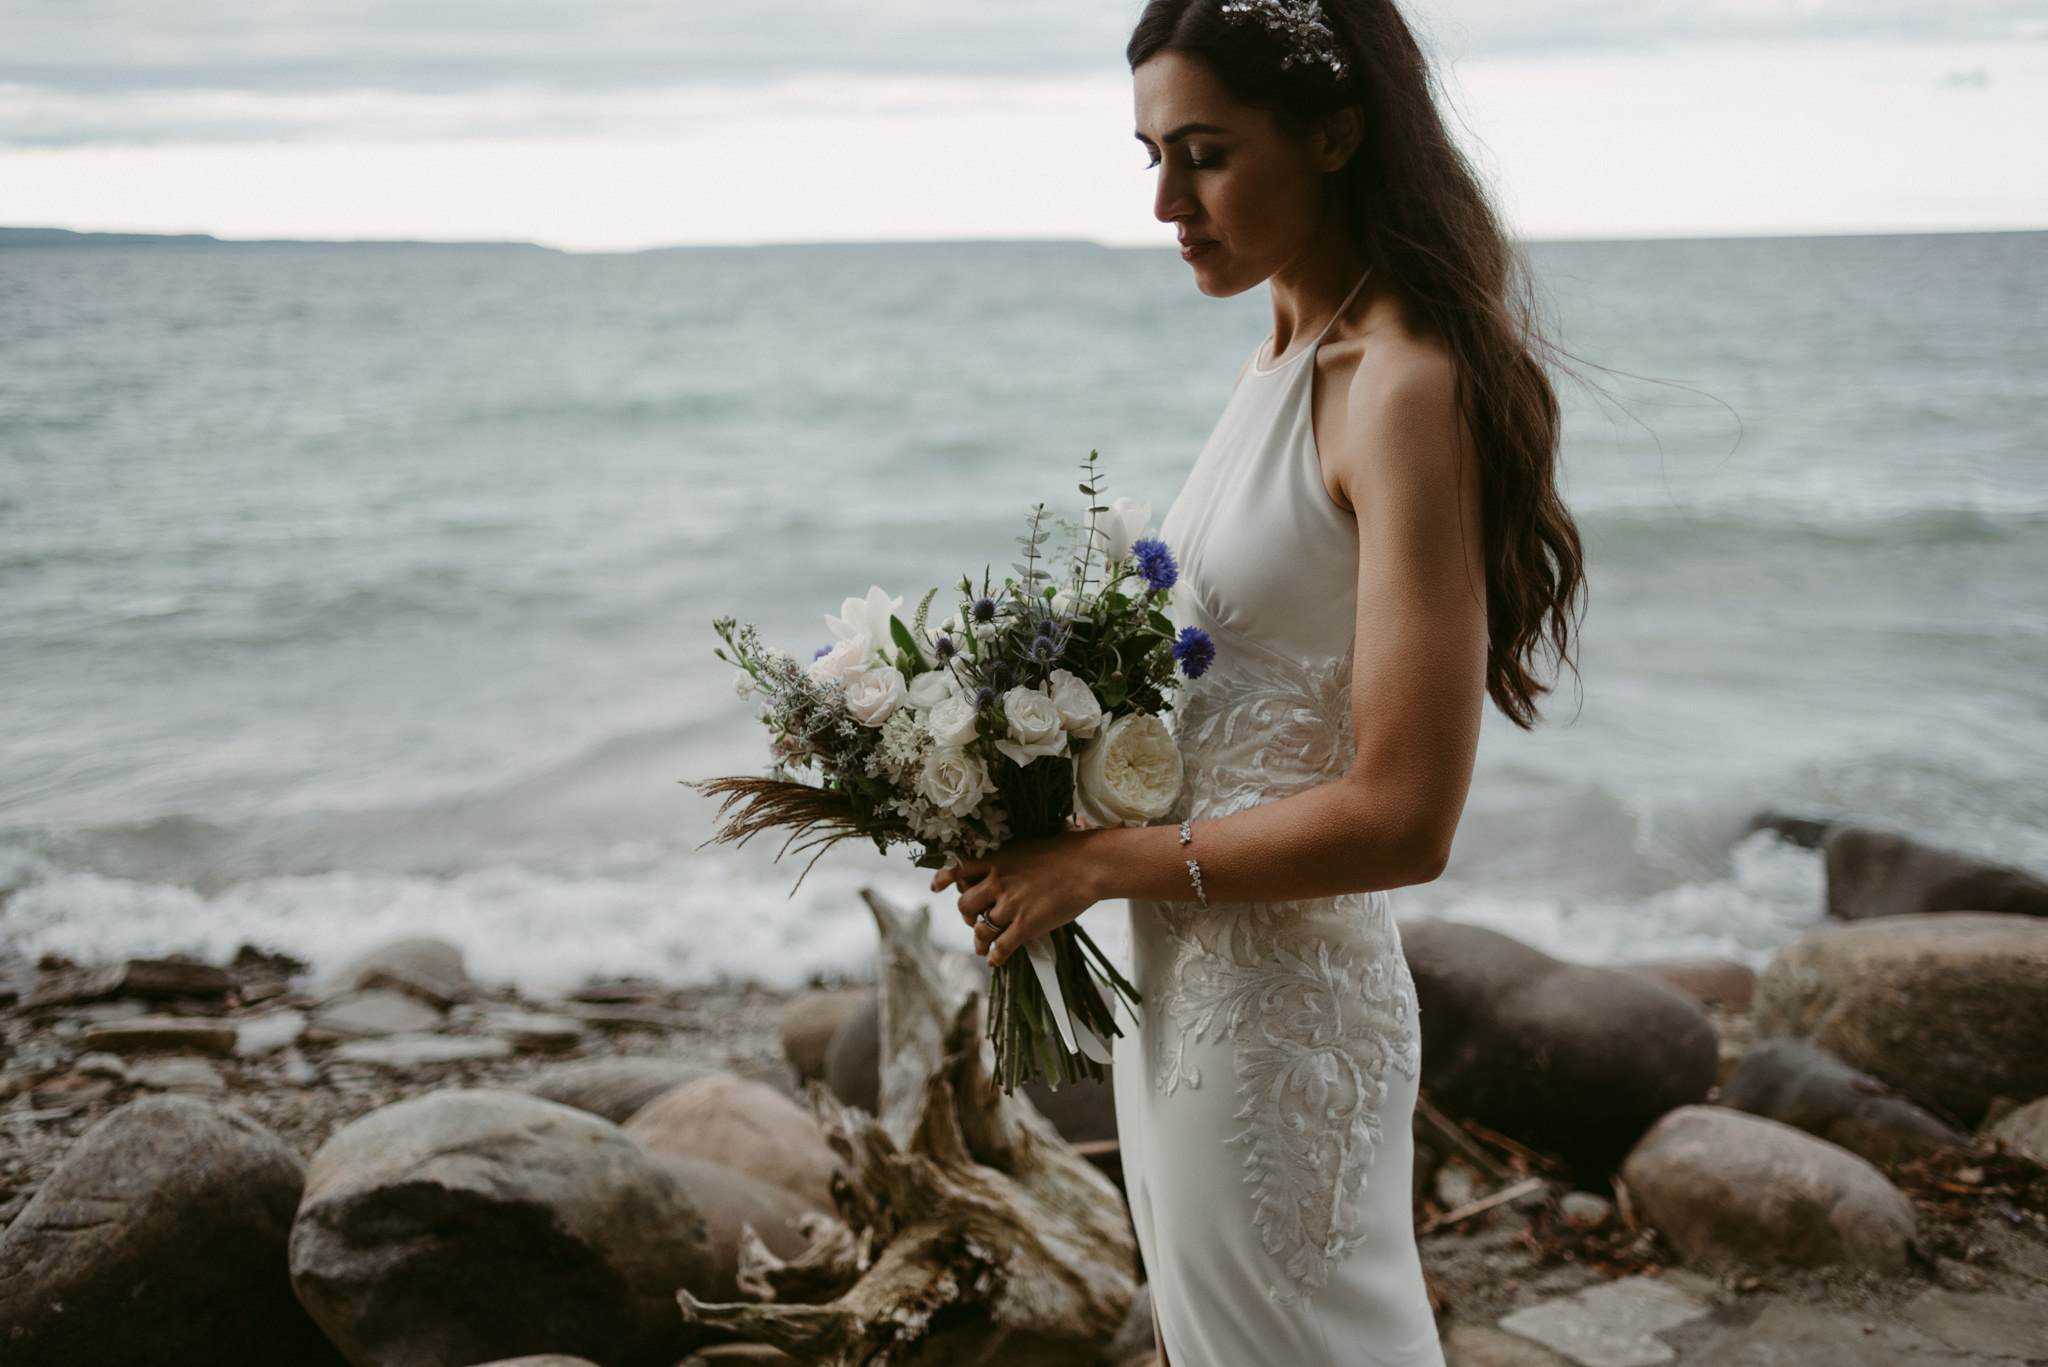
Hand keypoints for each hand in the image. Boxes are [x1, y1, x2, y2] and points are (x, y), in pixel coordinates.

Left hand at [931, 831, 1098, 968]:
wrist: (1088, 865)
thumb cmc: (1066, 850)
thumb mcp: (1029, 845)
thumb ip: (1011, 858)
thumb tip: (1006, 863)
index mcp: (997, 859)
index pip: (958, 868)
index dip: (944, 879)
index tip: (936, 887)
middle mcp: (997, 882)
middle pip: (964, 904)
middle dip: (965, 916)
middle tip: (971, 921)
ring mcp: (1010, 905)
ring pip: (980, 928)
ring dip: (978, 940)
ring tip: (981, 946)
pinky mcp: (1025, 926)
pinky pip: (1001, 947)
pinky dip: (995, 957)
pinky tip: (996, 960)